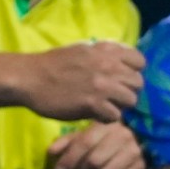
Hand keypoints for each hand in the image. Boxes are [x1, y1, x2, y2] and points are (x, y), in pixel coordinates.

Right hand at [22, 39, 144, 123]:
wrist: (30, 78)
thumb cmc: (53, 64)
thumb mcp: (82, 50)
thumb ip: (103, 54)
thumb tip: (119, 58)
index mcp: (105, 52)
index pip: (139, 60)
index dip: (135, 71)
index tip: (124, 79)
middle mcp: (107, 66)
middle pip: (138, 83)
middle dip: (129, 91)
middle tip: (116, 97)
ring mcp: (101, 85)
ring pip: (131, 100)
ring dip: (121, 106)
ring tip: (108, 107)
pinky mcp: (92, 104)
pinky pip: (115, 116)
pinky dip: (108, 118)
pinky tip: (98, 115)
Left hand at [50, 120, 147, 168]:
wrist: (147, 138)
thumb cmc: (112, 136)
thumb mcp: (90, 133)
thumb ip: (70, 141)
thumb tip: (51, 152)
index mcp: (106, 125)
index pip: (84, 142)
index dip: (69, 159)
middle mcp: (122, 136)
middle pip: (94, 161)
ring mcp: (134, 152)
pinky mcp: (142, 167)